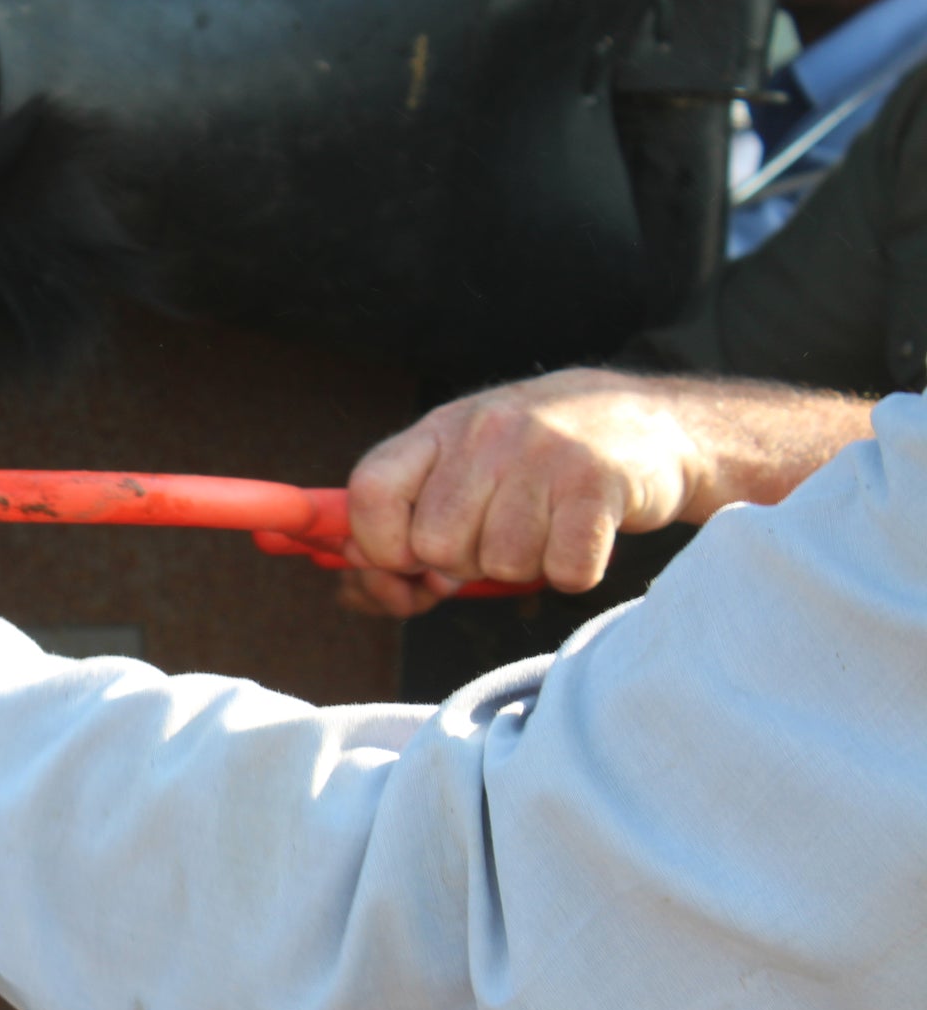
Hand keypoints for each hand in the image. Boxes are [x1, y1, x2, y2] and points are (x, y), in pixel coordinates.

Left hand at [340, 369, 708, 616]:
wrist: (655, 422)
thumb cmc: (538, 464)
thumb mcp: (463, 470)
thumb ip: (403, 525)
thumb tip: (354, 587)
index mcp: (440, 429)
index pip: (371, 491)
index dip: (379, 544)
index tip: (407, 560)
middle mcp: (486, 432)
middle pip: (436, 545)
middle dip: (465, 562)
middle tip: (500, 535)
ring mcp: (544, 453)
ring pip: (501, 564)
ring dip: (525, 565)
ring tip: (547, 525)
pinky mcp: (600, 484)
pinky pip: (564, 571)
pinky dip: (573, 571)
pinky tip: (583, 534)